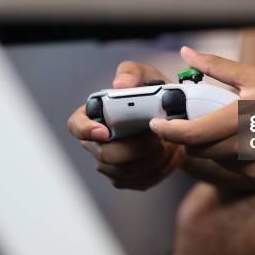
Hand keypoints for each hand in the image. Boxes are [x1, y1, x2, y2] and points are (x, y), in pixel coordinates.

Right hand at [68, 61, 183, 189]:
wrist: (178, 122)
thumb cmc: (155, 97)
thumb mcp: (147, 76)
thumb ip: (132, 73)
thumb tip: (120, 84)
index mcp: (95, 115)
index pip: (76, 125)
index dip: (86, 131)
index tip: (105, 132)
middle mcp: (97, 142)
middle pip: (107, 155)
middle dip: (136, 147)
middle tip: (157, 135)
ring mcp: (110, 163)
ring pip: (126, 172)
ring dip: (153, 158)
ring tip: (170, 142)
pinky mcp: (127, 178)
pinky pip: (141, 181)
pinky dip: (161, 169)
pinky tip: (172, 154)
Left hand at [149, 47, 254, 189]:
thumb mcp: (254, 76)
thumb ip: (216, 66)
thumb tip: (187, 53)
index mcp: (240, 118)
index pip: (191, 134)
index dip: (168, 131)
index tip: (156, 124)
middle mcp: (245, 147)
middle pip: (197, 149)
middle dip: (187, 136)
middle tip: (190, 120)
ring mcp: (253, 167)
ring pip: (213, 160)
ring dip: (208, 146)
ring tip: (224, 127)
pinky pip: (230, 170)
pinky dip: (226, 156)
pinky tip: (242, 141)